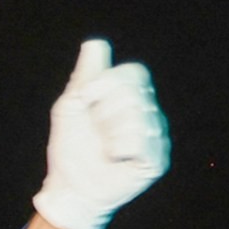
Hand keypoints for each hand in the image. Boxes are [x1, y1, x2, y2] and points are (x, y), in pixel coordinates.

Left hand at [32, 39, 169, 228]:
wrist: (71, 185)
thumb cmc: (71, 146)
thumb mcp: (72, 103)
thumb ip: (87, 74)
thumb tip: (96, 43)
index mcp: (132, 96)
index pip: (134, 72)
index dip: (107, 83)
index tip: (88, 101)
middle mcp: (149, 113)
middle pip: (134, 93)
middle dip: (104, 111)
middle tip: (97, 131)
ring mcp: (156, 136)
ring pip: (136, 117)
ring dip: (109, 132)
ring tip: (105, 147)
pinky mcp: (157, 159)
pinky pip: (140, 140)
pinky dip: (119, 148)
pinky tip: (115, 158)